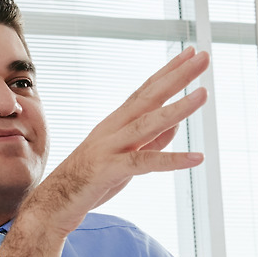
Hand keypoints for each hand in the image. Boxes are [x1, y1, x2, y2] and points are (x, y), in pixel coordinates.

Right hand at [0, 47, 209, 256]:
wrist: (54, 203)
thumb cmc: (89, 179)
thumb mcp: (126, 156)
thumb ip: (151, 140)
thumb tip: (178, 122)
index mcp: (116, 122)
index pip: (146, 90)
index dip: (168, 71)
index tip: (191, 53)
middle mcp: (113, 128)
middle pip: (149, 96)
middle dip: (177, 76)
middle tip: (203, 56)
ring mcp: (110, 147)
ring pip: (148, 123)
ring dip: (178, 108)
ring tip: (204, 93)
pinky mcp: (110, 170)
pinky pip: (145, 162)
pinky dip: (172, 160)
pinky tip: (197, 157)